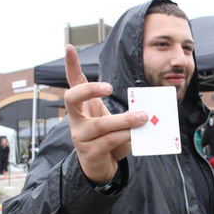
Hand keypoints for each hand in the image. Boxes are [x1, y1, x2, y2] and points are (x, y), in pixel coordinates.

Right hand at [64, 44, 147, 183]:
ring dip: (124, 120)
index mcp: (81, 107)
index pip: (72, 82)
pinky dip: (125, 136)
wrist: (100, 166)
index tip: (70, 47)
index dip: (70, 65)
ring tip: (143, 117)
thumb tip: (144, 110)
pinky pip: (109, 140)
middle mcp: (75, 119)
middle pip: (72, 98)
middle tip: (110, 87)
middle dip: (89, 90)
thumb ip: (124, 113)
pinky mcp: (89, 151)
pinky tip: (136, 134)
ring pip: (99, 125)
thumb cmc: (107, 138)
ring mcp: (79, 135)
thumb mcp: (113, 122)